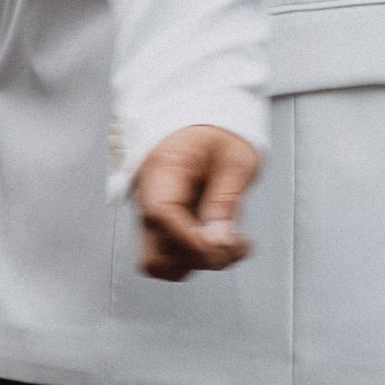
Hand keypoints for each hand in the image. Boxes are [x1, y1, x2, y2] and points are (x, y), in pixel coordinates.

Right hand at [130, 125, 260, 282]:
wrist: (206, 122)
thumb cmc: (218, 133)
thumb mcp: (235, 160)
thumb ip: (226, 201)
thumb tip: (219, 241)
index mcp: (163, 168)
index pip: (160, 214)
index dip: (190, 239)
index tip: (222, 244)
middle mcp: (148, 196)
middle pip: (156, 252)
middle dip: (199, 257)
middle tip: (234, 243)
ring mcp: (152, 214)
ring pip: (162, 262)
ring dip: (200, 262)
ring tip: (234, 243)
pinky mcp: (163, 225)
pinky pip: (172, 256)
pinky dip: (197, 259)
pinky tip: (222, 242)